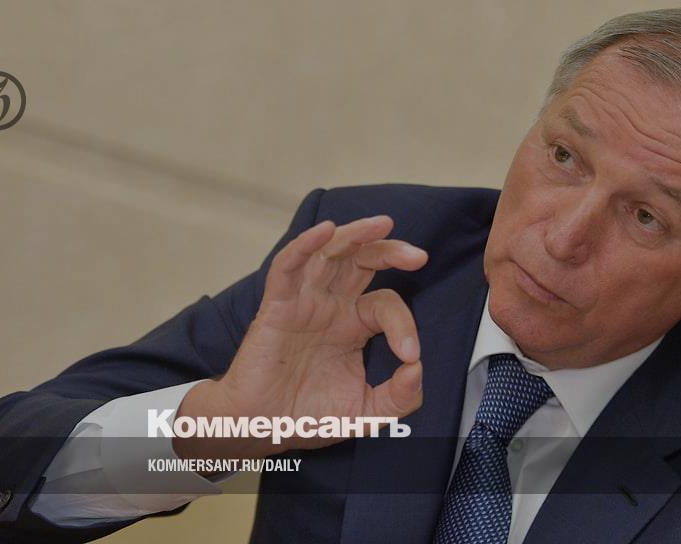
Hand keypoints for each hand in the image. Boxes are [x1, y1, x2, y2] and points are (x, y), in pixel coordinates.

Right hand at [175, 215, 426, 459]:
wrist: (261, 431)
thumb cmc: (306, 417)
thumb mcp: (366, 413)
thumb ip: (400, 398)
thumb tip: (417, 369)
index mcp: (353, 325)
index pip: (387, 305)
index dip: (405, 325)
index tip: (410, 355)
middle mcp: (331, 307)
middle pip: (363, 261)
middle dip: (391, 250)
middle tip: (419, 256)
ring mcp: (303, 303)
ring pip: (330, 253)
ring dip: (355, 234)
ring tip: (382, 224)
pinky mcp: (276, 307)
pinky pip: (288, 267)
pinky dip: (304, 246)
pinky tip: (324, 232)